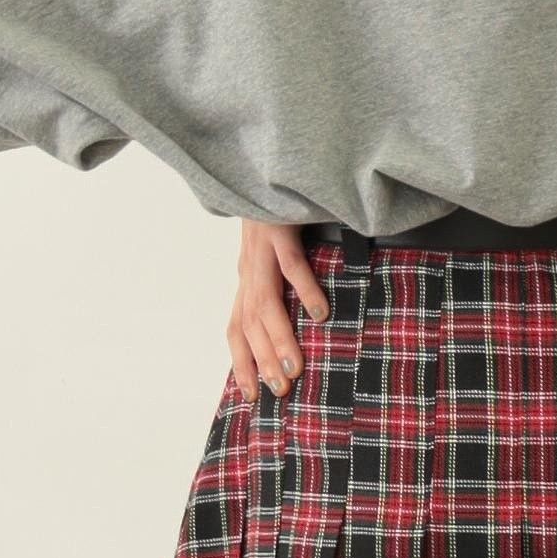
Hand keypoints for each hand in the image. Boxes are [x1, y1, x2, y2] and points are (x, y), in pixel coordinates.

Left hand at [227, 221, 330, 403]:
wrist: (271, 162)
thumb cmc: (283, 209)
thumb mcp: (277, 250)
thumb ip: (283, 279)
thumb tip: (308, 317)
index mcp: (248, 275)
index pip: (235, 327)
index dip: (240, 361)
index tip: (251, 395)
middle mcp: (248, 266)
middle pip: (247, 323)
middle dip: (261, 360)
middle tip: (280, 390)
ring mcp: (261, 248)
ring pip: (264, 302)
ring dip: (277, 337)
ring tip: (294, 365)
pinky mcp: (279, 228)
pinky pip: (290, 265)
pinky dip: (304, 290)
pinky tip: (321, 312)